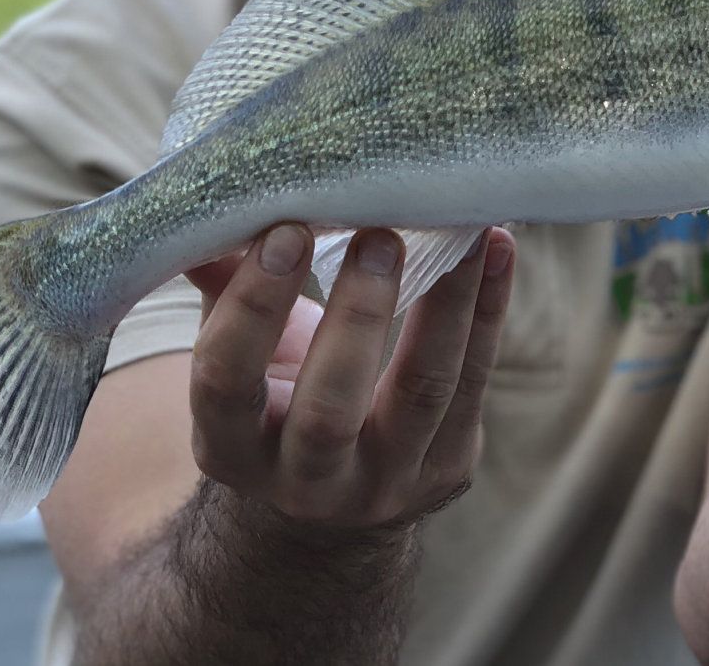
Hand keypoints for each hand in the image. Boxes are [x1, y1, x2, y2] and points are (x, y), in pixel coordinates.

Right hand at [183, 224, 513, 528]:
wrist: (330, 505)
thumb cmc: (277, 396)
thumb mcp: (237, 358)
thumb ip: (222, 285)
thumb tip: (210, 202)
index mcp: (229, 450)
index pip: (227, 382)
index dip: (253, 307)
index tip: (288, 230)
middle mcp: (304, 483)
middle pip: (328, 410)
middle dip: (356, 317)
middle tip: (381, 235)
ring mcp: (383, 484)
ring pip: (422, 393)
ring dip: (447, 303)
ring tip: (465, 230)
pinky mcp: (447, 468)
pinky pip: (473, 382)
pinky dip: (488, 310)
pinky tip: (498, 249)